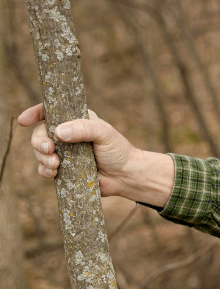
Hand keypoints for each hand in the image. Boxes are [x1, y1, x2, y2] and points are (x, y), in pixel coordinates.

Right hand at [18, 103, 172, 206]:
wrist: (126, 176)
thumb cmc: (118, 151)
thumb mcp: (104, 133)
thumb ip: (83, 129)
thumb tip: (58, 132)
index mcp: (76, 121)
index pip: (49, 112)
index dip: (34, 113)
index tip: (24, 120)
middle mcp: (67, 135)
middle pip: (40, 134)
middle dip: (38, 141)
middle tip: (49, 149)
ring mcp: (64, 153)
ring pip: (40, 152)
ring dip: (42, 158)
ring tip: (56, 164)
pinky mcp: (64, 170)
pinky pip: (45, 169)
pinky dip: (45, 171)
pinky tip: (54, 173)